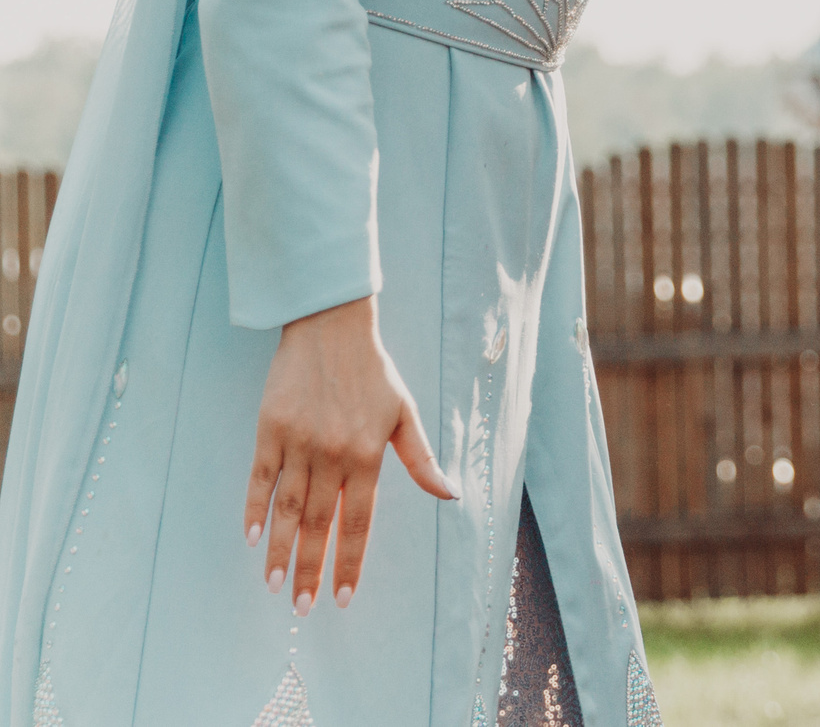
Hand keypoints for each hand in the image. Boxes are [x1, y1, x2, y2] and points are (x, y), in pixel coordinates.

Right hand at [245, 295, 456, 612]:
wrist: (331, 328)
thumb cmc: (373, 373)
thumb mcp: (405, 413)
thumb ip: (421, 459)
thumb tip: (451, 495)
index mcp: (368, 454)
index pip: (360, 521)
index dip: (351, 561)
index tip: (344, 596)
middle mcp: (332, 454)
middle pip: (319, 524)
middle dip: (311, 569)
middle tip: (302, 608)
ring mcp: (298, 444)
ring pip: (287, 509)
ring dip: (280, 551)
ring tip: (274, 587)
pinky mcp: (269, 431)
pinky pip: (260, 479)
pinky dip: (255, 510)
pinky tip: (252, 540)